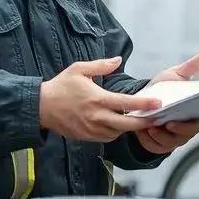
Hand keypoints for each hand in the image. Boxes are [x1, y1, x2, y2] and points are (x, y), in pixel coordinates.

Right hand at [39, 57, 160, 142]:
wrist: (40, 107)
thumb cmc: (61, 86)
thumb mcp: (79, 69)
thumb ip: (101, 65)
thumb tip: (118, 60)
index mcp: (98, 99)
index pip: (127, 104)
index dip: (144, 104)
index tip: (158, 104)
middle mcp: (97, 117)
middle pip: (127, 125)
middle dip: (143, 122)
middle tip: (155, 118)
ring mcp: (91, 129)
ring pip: (118, 133)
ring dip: (128, 128)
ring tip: (137, 120)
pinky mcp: (86, 137)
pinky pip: (106, 138)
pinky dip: (115, 133)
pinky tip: (118, 125)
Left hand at [136, 50, 198, 153]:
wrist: (143, 101)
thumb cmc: (164, 89)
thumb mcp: (177, 76)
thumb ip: (192, 66)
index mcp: (192, 115)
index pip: (197, 122)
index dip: (192, 121)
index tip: (187, 113)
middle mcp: (184, 130)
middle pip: (184, 135)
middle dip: (177, 129)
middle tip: (168, 122)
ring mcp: (171, 139)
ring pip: (168, 142)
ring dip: (160, 134)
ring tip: (152, 125)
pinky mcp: (157, 145)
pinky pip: (154, 146)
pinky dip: (149, 139)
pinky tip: (143, 131)